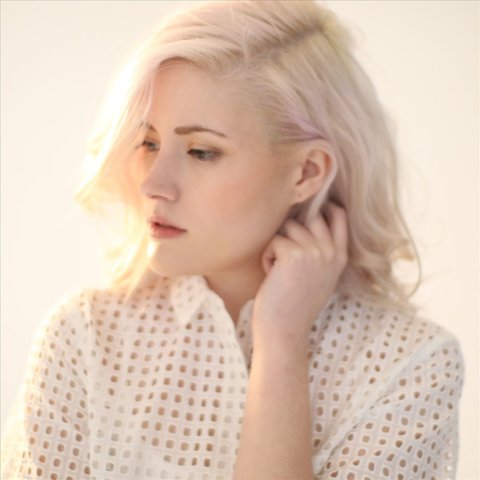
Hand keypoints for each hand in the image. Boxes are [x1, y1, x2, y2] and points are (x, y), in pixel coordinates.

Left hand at [251, 201, 347, 356]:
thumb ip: (321, 251)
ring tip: (278, 268)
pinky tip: (271, 275)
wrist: (285, 328)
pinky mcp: (292, 253)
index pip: (340, 216)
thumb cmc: (296, 303)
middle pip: (312, 214)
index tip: (312, 209)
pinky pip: (274, 240)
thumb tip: (307, 220)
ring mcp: (313, 251)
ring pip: (288, 226)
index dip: (325, 207)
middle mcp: (330, 251)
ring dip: (278, 244)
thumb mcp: (320, 276)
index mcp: (340, 256)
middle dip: (294, 226)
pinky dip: (267, 256)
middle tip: (285, 247)